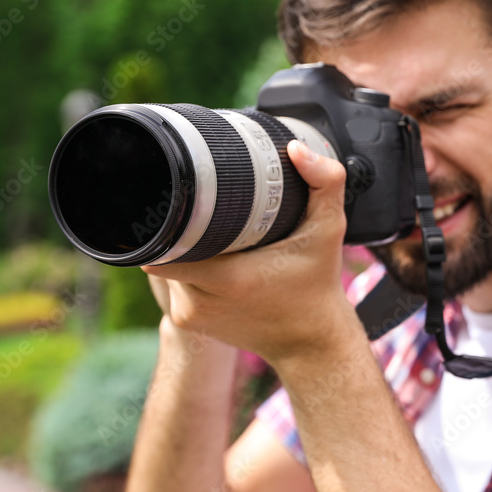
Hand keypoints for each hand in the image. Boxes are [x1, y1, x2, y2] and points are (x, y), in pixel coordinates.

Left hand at [142, 140, 357, 365]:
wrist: (311, 342)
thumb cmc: (318, 286)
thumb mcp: (329, 230)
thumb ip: (325, 183)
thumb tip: (296, 150)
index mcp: (227, 278)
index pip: (164, 242)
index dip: (167, 215)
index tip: (181, 196)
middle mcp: (199, 300)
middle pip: (161, 247)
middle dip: (176, 227)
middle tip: (199, 210)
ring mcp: (188, 315)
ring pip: (162, 264)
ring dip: (178, 248)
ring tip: (205, 233)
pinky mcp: (186, 323)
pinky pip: (170, 283)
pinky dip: (183, 268)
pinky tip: (209, 258)